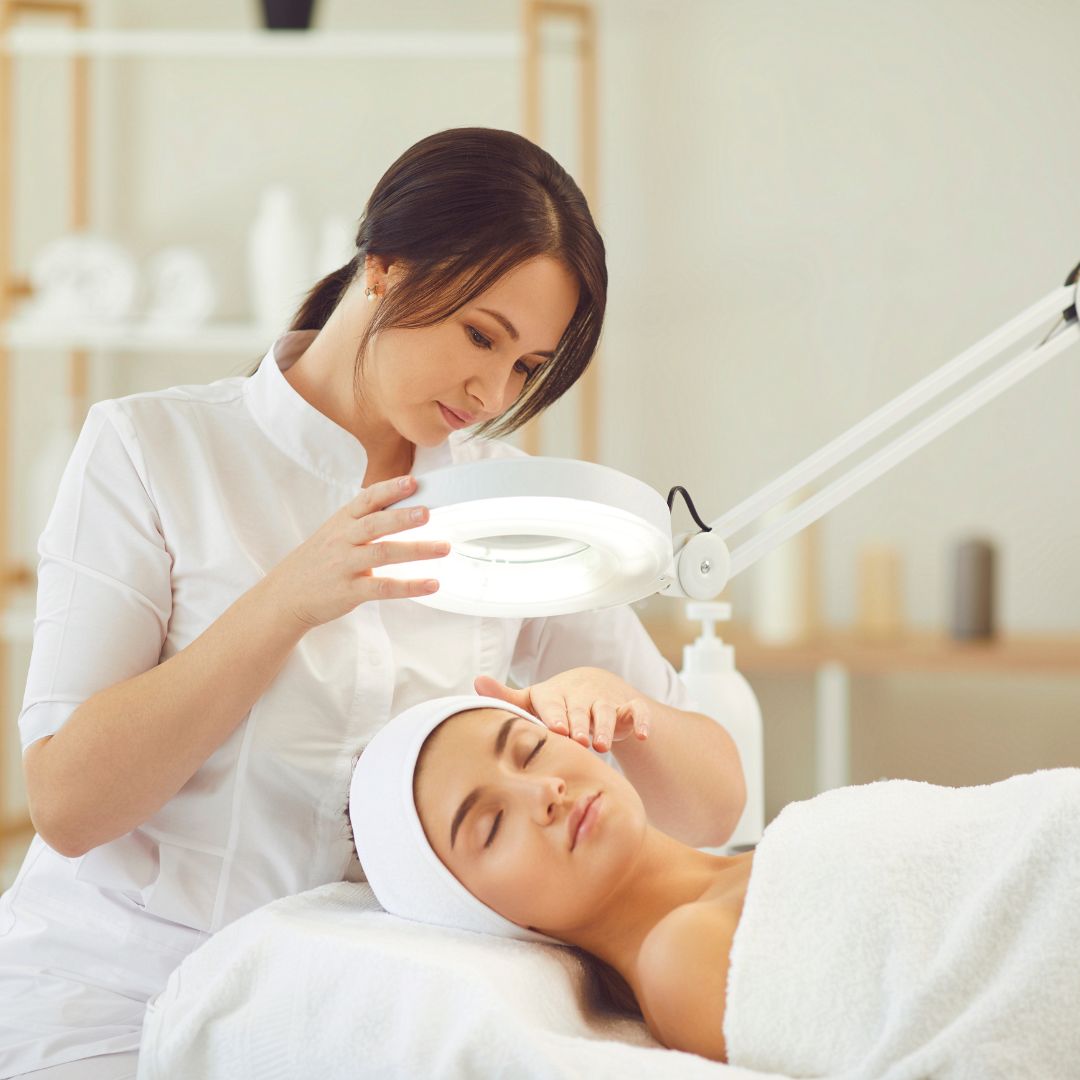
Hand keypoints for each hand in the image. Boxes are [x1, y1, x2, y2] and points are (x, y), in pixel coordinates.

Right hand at [266, 474, 449, 630]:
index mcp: (342, 521)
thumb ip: (363, 521)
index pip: (367, 500)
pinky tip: (432, 584)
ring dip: (416, 550)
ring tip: (443, 547)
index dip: (390, 489)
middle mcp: (343, 540)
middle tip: (429, 512)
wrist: (285, 595)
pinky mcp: (349, 591)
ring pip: (383, 553)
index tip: (413, 481)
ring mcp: (345, 565)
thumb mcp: (334, 533)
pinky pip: (383, 588)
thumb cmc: (318, 561)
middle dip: (403, 516)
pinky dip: (409, 586)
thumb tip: (403, 506)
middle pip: (375, 524)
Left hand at [473, 667, 650, 753]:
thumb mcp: (533, 700)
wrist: (595, 687)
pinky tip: (642, 735)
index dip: (555, 714)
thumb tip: (477, 682)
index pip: (553, 702)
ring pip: (608, 711)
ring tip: (602, 745)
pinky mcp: (629, 706)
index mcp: (556, 693)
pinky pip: (638, 711)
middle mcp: (582, 694)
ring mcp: (607, 699)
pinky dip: (642, 721)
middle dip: (580, 724)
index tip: (555, 728)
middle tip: (578, 741)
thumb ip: (507, 696)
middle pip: (581, 709)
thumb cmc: (557, 702)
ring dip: (606, 726)